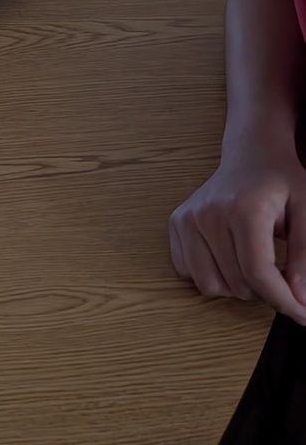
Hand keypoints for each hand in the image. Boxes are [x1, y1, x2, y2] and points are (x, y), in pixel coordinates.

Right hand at [169, 148, 305, 322]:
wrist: (251, 155)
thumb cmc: (281, 181)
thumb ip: (304, 255)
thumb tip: (300, 298)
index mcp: (244, 208)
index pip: (258, 273)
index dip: (284, 302)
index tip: (302, 315)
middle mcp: (209, 213)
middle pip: (237, 284)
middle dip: (265, 291)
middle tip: (280, 273)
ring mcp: (188, 218)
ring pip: (210, 285)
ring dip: (236, 287)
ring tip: (252, 266)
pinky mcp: (177, 223)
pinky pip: (188, 272)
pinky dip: (210, 275)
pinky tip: (227, 258)